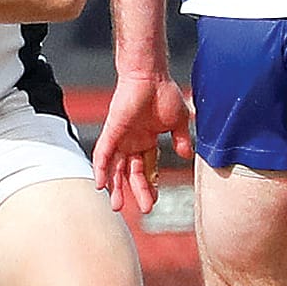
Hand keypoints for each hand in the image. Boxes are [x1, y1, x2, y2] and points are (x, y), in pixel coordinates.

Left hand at [92, 73, 193, 214]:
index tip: (155, 200)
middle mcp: (132, 142)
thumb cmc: (163, 92)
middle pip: (131, 173)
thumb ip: (180, 140)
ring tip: (117, 206)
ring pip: (115, 168)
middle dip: (137, 191)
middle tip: (144, 210)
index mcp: (147, 140)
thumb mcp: (178, 122)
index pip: (147, 168)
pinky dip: (101, 169)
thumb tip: (186, 155)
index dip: (150, 184)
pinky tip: (100, 185)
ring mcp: (120, 138)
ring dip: (116, 187)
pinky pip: (103, 154)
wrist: (150, 75)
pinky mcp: (112, 131)